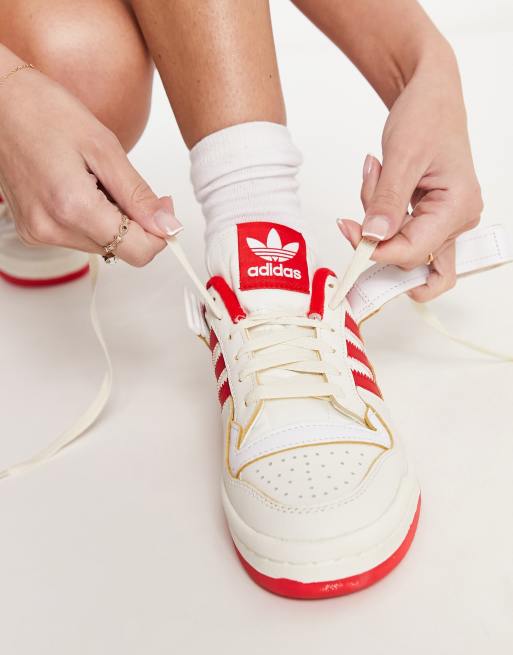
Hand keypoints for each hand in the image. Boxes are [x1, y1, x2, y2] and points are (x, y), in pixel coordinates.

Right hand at [0, 65, 181, 265]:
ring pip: (101, 245)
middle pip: (120, 250)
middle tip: (123, 181)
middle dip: (134, 222)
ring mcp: (39, 233)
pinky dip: (90, 218)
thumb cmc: (44, 112)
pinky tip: (78, 188)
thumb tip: (168, 226)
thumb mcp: (105, 148)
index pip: (137, 252)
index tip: (161, 208)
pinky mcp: (33, 231)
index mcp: (73, 208)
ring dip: (111, 219)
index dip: (159, 233)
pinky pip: (79, 237)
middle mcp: (52, 229)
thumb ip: (139, 196)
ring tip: (92, 180)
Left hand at [338, 53, 482, 300]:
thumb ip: (387, 201)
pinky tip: (380, 183)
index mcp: (458, 207)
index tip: (348, 230)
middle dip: (378, 232)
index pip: (413, 252)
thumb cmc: (427, 114)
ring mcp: (445, 221)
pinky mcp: (430, 217)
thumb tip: (374, 237)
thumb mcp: (402, 155)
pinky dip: (381, 214)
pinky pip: (399, 231)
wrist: (431, 94)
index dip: (376, 249)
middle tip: (366, 194)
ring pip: (399, 245)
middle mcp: (457, 220)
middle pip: (407, 255)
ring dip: (378, 219)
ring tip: (378, 175)